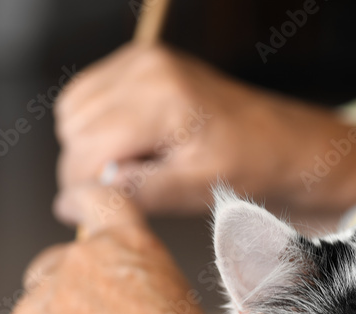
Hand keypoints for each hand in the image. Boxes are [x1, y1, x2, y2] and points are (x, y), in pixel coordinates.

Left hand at [0, 186, 227, 313]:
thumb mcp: (180, 307)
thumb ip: (142, 286)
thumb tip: (124, 304)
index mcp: (130, 245)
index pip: (99, 199)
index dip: (82, 201)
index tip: (70, 206)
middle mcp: (82, 258)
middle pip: (57, 264)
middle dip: (66, 294)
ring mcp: (44, 295)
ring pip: (38, 308)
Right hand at [54, 44, 355, 224]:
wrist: (282, 141)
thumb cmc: (250, 166)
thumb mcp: (196, 190)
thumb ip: (136, 193)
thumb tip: (72, 204)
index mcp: (162, 98)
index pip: (87, 147)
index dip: (83, 186)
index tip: (97, 212)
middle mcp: (146, 68)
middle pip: (74, 128)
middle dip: (89, 167)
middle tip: (132, 189)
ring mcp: (141, 59)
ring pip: (73, 112)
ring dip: (91, 146)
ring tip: (140, 166)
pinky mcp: (139, 61)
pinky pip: (87, 98)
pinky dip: (97, 126)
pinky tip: (135, 145)